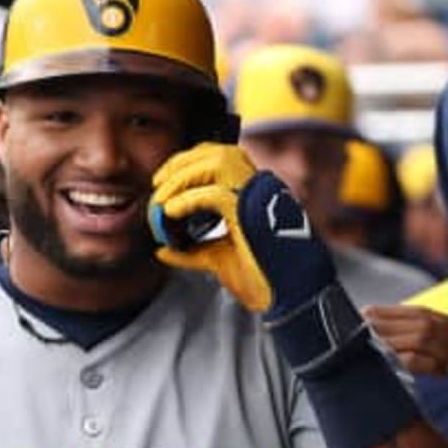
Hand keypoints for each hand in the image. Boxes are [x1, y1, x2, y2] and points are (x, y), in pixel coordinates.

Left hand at [150, 143, 271, 310]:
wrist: (291, 295)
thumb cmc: (263, 278)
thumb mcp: (218, 260)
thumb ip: (191, 252)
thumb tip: (161, 250)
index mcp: (254, 191)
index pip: (220, 155)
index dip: (188, 161)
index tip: (163, 180)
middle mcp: (259, 186)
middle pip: (215, 151)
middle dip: (181, 163)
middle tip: (157, 183)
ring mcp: (258, 194)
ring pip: (216, 161)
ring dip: (182, 176)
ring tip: (161, 200)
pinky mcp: (252, 210)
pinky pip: (214, 193)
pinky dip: (187, 199)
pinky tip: (170, 212)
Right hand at [365, 305, 447, 376]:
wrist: (345, 399)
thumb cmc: (367, 375)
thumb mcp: (387, 346)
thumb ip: (418, 334)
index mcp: (374, 317)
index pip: (419, 311)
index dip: (446, 320)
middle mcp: (373, 326)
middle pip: (425, 324)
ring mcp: (375, 344)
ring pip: (424, 338)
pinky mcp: (381, 364)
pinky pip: (417, 359)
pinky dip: (437, 366)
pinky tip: (443, 373)